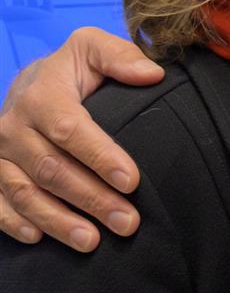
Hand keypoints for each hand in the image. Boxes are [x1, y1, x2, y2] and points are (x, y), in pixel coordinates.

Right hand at [0, 27, 160, 249]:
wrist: (29, 87)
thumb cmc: (72, 74)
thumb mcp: (92, 51)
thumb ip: (119, 56)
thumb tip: (151, 74)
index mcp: (40, 95)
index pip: (69, 129)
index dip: (100, 156)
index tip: (132, 181)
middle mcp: (12, 126)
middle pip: (51, 169)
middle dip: (91, 199)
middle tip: (128, 223)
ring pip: (24, 191)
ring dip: (57, 220)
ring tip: (92, 242)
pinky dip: (12, 223)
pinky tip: (38, 239)